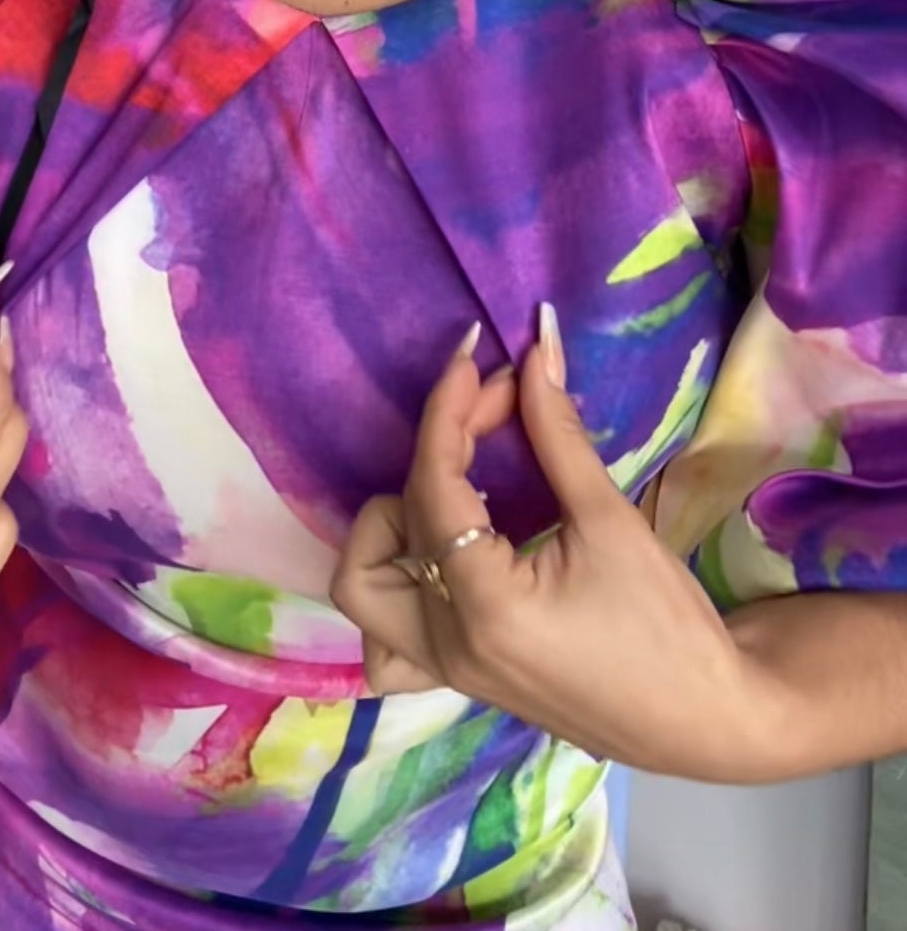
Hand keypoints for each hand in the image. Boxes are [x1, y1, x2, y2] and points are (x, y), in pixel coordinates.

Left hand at [332, 314, 772, 780]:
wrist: (705, 719)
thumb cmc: (667, 626)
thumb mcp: (611, 522)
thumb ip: (557, 436)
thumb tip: (534, 352)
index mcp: (485, 608)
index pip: (434, 486)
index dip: (448, 412)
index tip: (474, 360)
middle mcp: (448, 643)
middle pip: (389, 529)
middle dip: (431, 456)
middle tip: (490, 417)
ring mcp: (448, 668)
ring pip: (365, 590)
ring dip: (391, 525)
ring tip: (454, 484)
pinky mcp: (460, 676)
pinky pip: (389, 636)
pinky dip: (395, 583)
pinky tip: (439, 549)